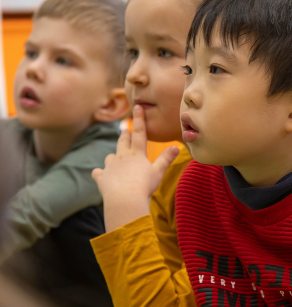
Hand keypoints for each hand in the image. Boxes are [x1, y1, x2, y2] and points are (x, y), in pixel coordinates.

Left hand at [92, 105, 179, 231]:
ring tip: (115, 158)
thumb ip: (166, 159)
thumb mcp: (158, 172)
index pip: (139, 132)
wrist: (124, 199)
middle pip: (123, 141)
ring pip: (110, 157)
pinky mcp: (102, 177)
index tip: (137, 107)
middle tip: (124, 130)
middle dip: (124, 135)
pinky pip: (99, 172)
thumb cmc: (144, 186)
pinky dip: (100, 173)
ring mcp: (110, 166)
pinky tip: (101, 174)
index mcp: (137, 154)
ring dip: (113, 156)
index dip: (139, 119)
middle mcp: (122, 156)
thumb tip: (177, 147)